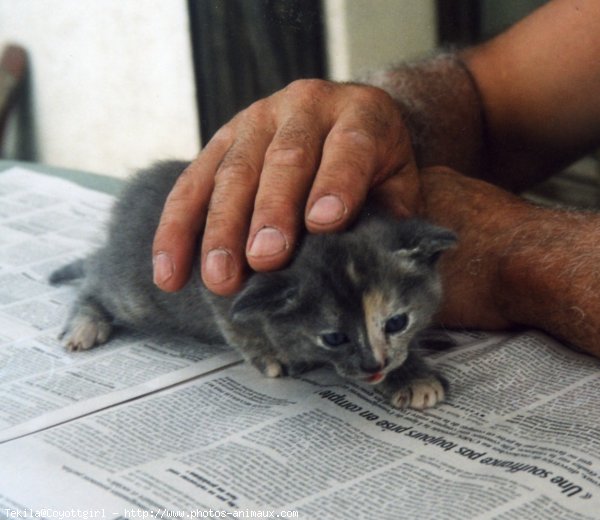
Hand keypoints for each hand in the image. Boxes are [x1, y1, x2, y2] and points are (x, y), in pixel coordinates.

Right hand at [152, 79, 418, 294]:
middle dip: (270, 212)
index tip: (322, 224)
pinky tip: (170, 271)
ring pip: (233, 173)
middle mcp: (304, 107)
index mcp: (359, 115)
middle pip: (284, 160)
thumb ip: (389, 215)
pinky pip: (192, 184)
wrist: (342, 119)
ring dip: (221, 229)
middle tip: (264, 260)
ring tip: (219, 279)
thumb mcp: (397, 182)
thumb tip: (373, 266)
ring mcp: (256, 119)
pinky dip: (177, 229)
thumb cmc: (373, 165)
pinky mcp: (221, 140)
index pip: (349, 148)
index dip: (335, 184)